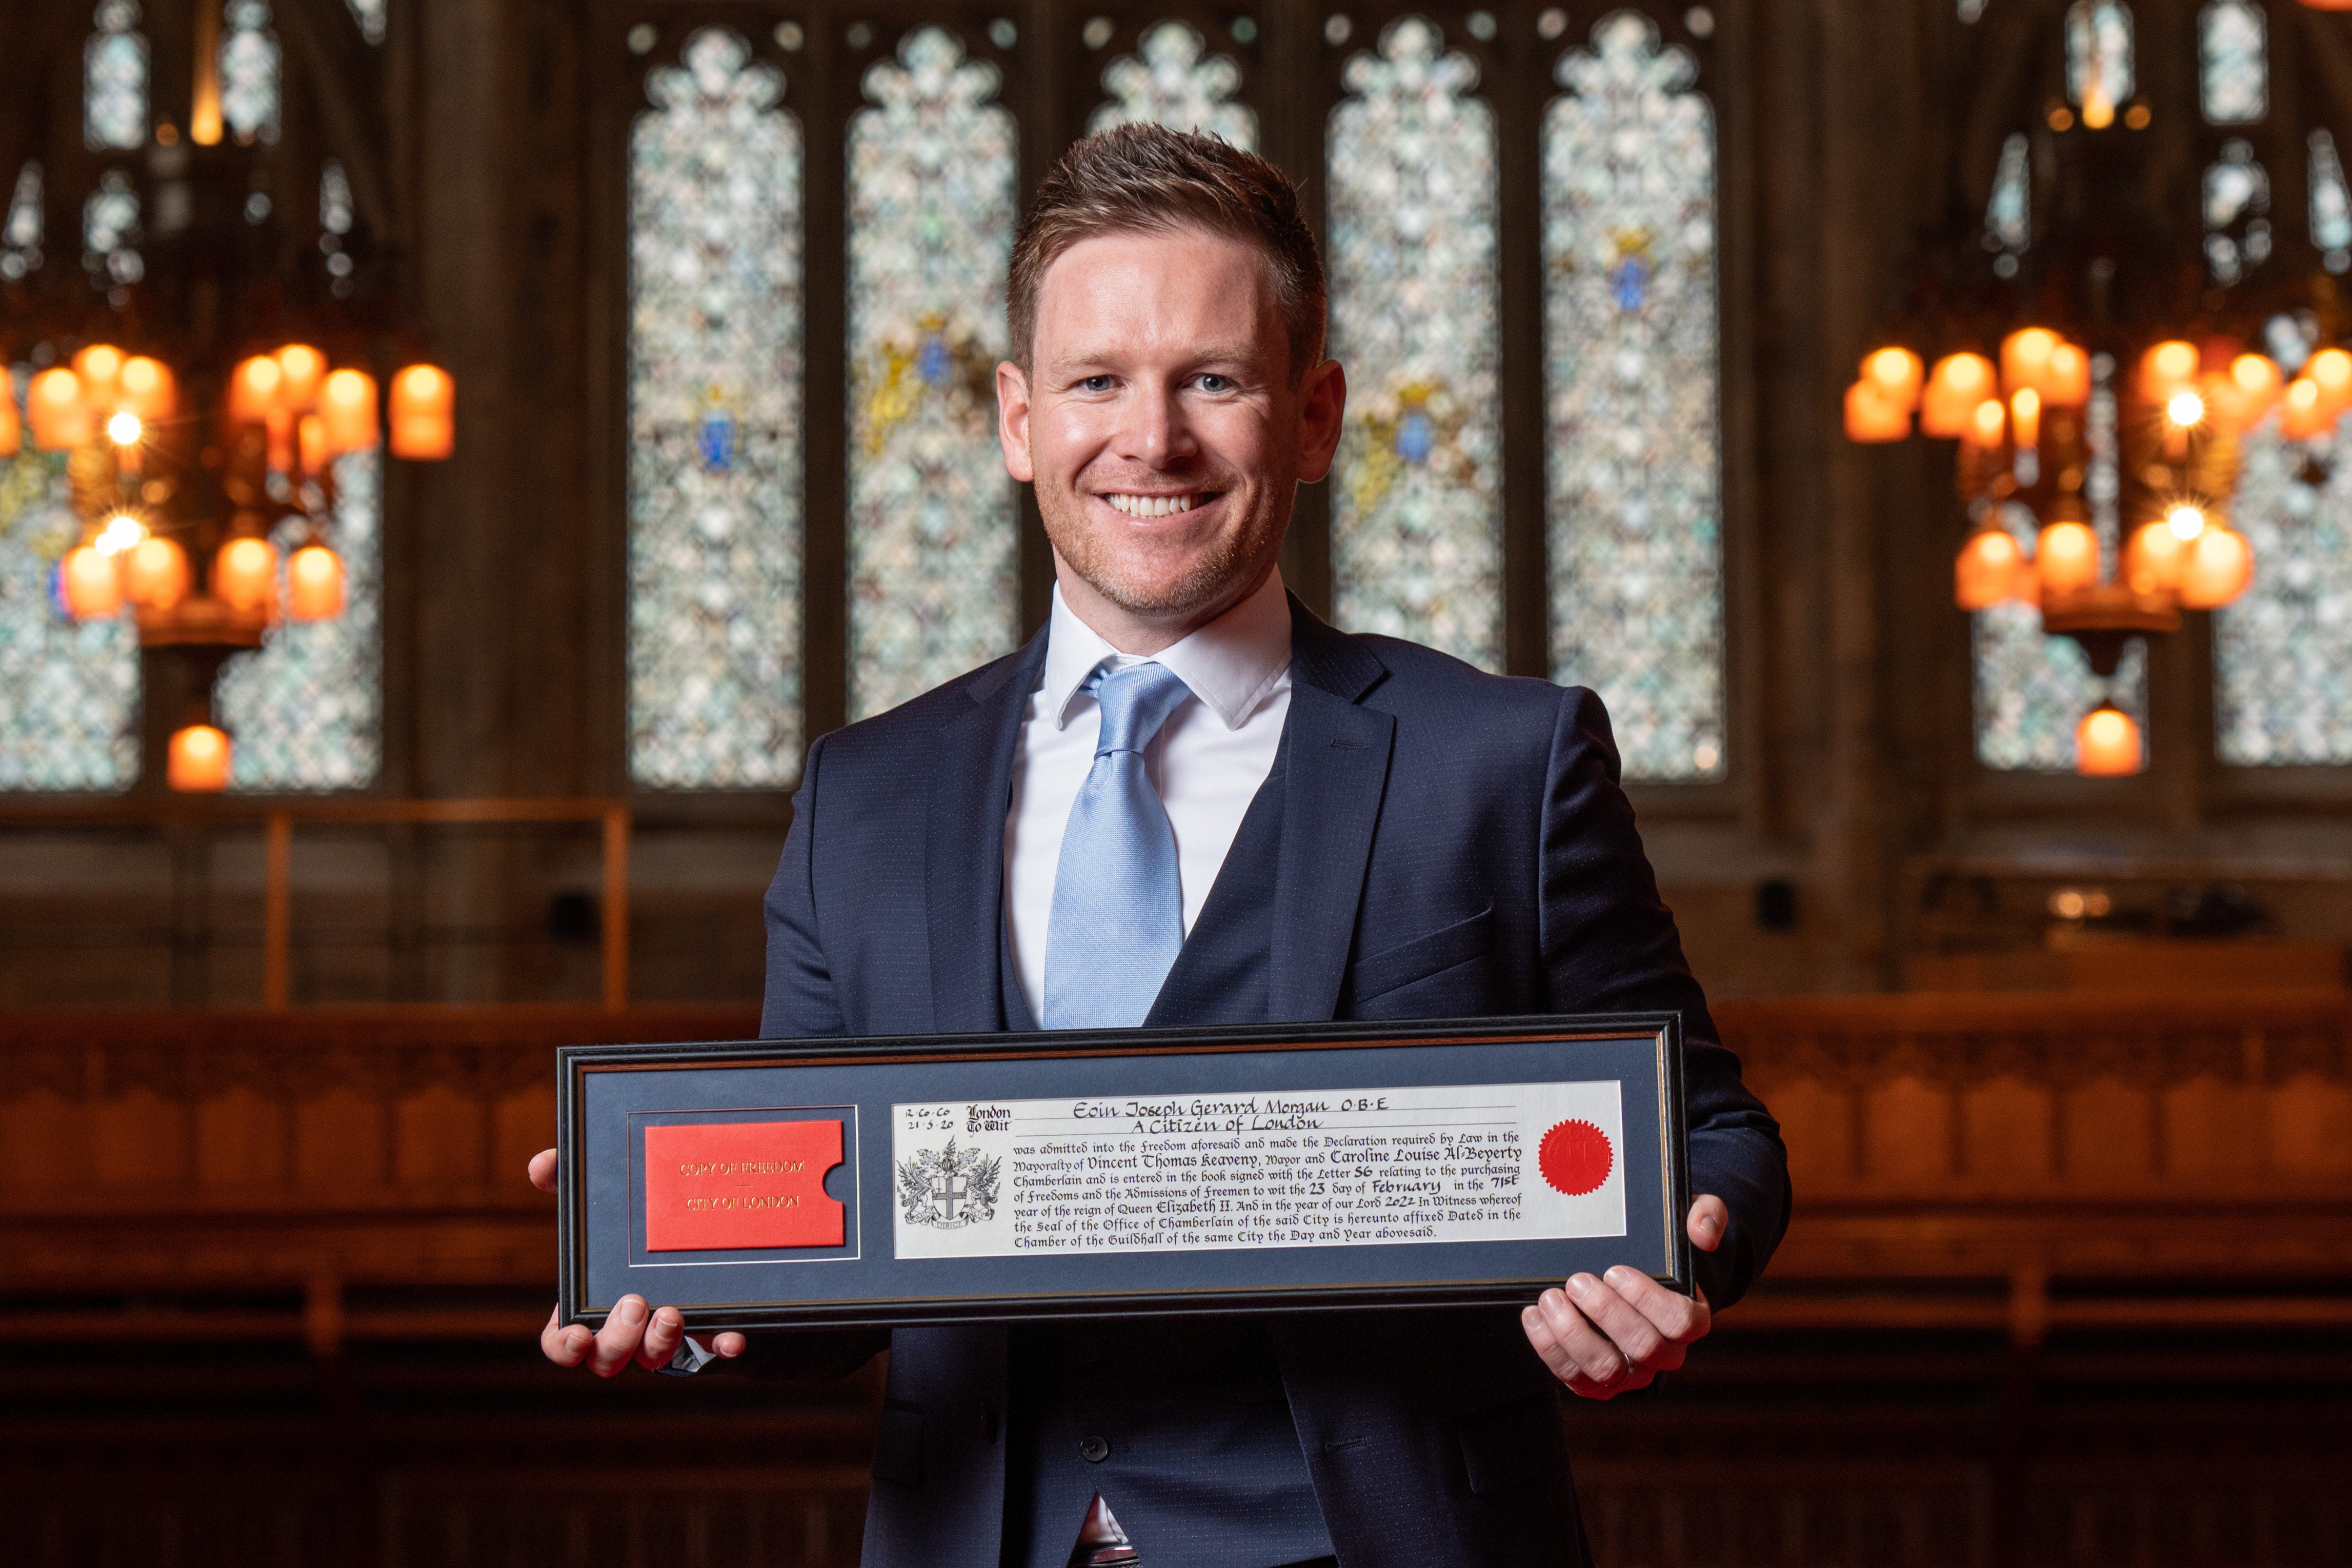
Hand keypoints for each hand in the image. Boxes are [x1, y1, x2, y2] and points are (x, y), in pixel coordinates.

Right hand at [528, 1148, 746, 1374]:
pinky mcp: (708, 1326)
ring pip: (654, 1358)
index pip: (563, 1342)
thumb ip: (565, 1180)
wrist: (686, 1229)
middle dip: (617, 1340)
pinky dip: (721, 1344)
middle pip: (607, 1358)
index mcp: (589, 1303)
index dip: (566, 1347)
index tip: (578, 1333)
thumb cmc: (626, 1223)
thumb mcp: (597, 1199)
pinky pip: (715, 1348)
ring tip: (671, 1312)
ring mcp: (665, 1332)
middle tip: (632, 1302)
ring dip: (660, 1343)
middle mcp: (625, 1328)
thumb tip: (542, 1164)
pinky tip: (731, 1337)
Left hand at [1520, 1193, 1724, 1400]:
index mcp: (1691, 1319)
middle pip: (1643, 1347)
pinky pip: (1574, 1376)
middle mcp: (1664, 1353)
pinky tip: (1535, 1316)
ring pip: (1606, 1369)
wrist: (1630, 1276)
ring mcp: (1630, 1372)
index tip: (1614, 1270)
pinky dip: (1549, 1349)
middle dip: (1605, 1313)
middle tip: (1577, 1281)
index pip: (1682, 1322)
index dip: (1648, 1299)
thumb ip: (1706, 1216)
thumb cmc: (1660, 1250)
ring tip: (1551, 1298)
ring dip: (1574, 1334)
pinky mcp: (1595, 1382)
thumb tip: (1703, 1232)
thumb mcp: (1686, 1221)